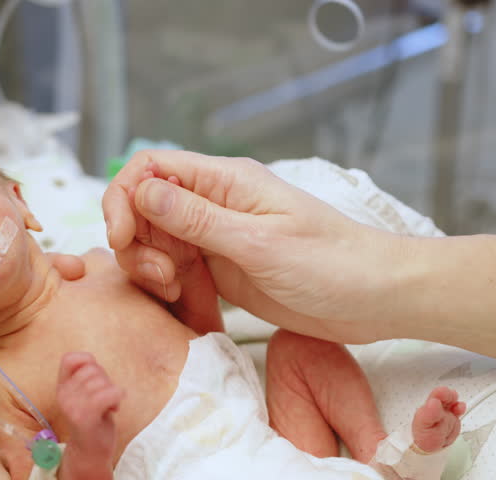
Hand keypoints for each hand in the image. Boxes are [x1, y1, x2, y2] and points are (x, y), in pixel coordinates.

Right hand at [103, 150, 402, 342]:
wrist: (374, 299)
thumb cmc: (332, 264)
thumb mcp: (261, 243)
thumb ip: (199, 219)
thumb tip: (142, 189)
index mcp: (227, 181)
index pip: (152, 167)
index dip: (125, 196)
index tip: (122, 237)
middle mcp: (216, 203)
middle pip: (145, 206)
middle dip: (136, 240)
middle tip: (160, 277)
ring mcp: (217, 237)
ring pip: (156, 239)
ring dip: (148, 264)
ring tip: (173, 289)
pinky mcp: (222, 268)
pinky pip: (176, 267)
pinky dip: (166, 283)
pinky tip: (180, 299)